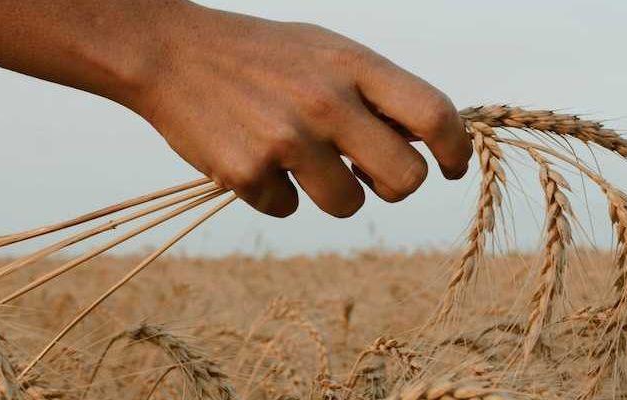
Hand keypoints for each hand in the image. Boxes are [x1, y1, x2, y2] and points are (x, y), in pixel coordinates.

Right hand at [116, 3, 471, 216]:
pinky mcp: (248, 173)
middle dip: (393, 185)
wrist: (170, 53)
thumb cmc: (259, 54)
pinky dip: (275, 193)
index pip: (433, 114)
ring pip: (348, 205)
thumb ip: (373, 92)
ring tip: (300, 160)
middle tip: (370, 174)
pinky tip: (254, 157)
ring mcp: (286, 140)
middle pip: (405, 179)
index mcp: (352, 65)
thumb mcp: (324, 51)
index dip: (455, 149)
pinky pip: (288, 209)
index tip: (452, 166)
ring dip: (333, 193)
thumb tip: (422, 144)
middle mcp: (326, 102)